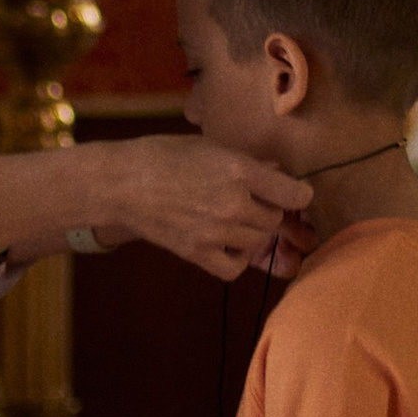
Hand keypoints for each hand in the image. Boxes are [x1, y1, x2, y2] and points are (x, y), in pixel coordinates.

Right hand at [85, 136, 312, 282]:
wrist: (120, 183)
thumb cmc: (163, 156)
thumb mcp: (210, 147)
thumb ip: (248, 164)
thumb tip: (277, 173)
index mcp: (238, 171)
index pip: (294, 194)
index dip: (297, 193)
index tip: (291, 192)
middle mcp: (232, 203)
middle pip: (275, 219)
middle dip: (269, 210)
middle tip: (252, 201)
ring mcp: (214, 232)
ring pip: (258, 242)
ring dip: (253, 232)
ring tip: (234, 218)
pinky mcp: (196, 253)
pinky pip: (234, 268)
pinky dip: (237, 259)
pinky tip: (228, 244)